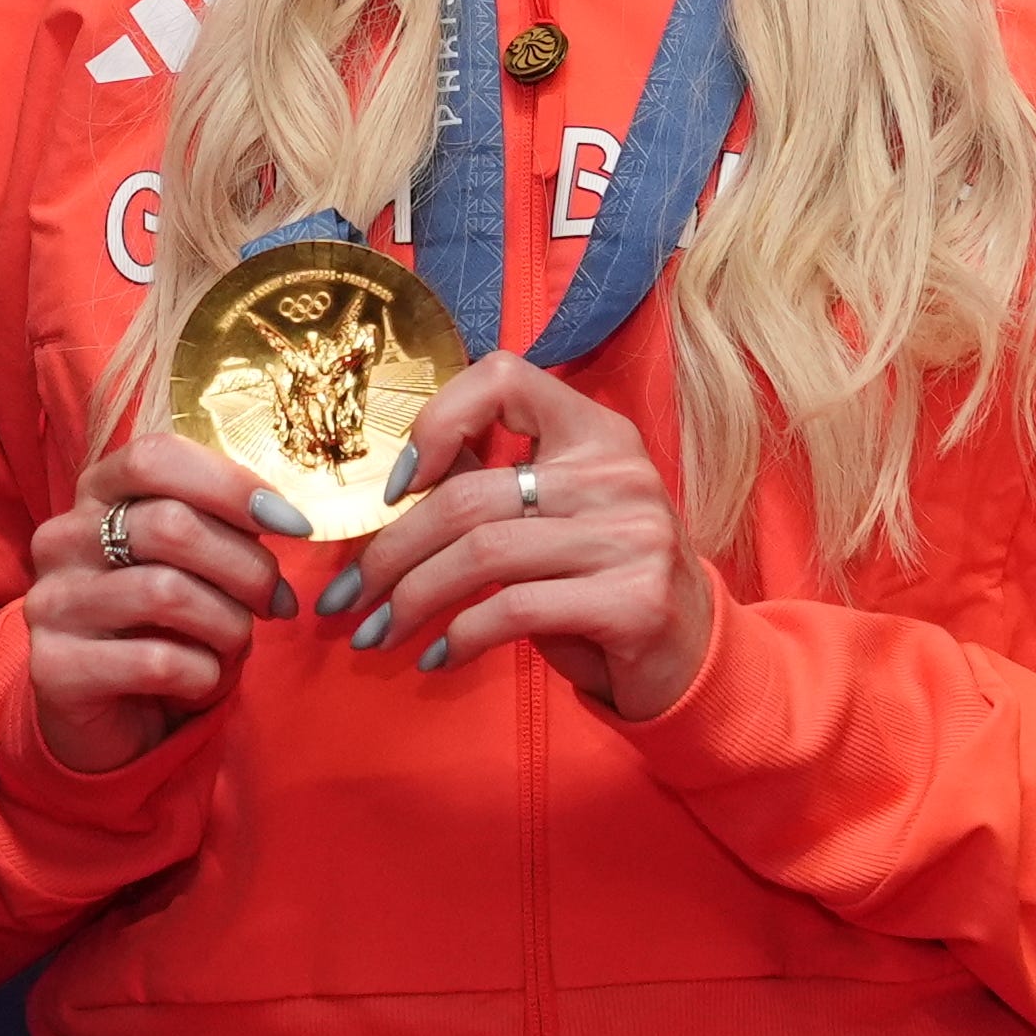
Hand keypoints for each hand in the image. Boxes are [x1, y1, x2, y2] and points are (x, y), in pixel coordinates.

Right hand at [22, 430, 301, 773]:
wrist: (110, 719)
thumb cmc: (164, 629)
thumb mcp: (193, 565)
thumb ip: (225, 529)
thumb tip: (285, 522)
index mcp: (95, 495)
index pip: (155, 457)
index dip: (230, 484)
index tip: (289, 524)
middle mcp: (61, 540)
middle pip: (170, 525)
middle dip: (246, 567)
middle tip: (276, 603)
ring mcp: (51, 603)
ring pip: (167, 593)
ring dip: (229, 626)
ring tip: (236, 645)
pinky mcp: (54, 668)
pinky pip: (158, 662)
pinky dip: (203, 675)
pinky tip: (201, 682)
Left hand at [317, 353, 714, 722]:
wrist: (692, 653)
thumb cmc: (601, 580)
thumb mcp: (553, 518)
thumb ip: (491, 486)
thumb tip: (395, 487)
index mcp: (596, 432)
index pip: (504, 378)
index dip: (437, 422)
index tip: (397, 487)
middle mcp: (617, 473)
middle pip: (468, 497)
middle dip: (388, 553)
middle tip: (344, 598)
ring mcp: (632, 535)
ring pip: (480, 556)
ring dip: (410, 602)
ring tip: (374, 634)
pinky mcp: (634, 601)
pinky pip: (513, 610)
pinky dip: (458, 638)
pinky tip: (435, 657)